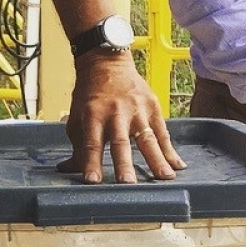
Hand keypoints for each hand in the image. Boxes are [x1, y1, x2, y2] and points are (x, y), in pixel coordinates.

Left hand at [58, 52, 185, 183]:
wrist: (107, 64)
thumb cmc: (90, 96)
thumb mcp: (78, 119)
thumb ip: (77, 147)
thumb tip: (67, 170)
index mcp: (93, 115)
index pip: (91, 143)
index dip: (91, 162)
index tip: (92, 180)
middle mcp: (116, 112)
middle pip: (120, 141)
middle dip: (124, 163)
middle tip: (128, 182)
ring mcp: (137, 109)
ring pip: (147, 138)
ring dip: (156, 159)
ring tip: (164, 178)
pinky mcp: (153, 107)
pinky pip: (163, 132)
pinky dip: (170, 150)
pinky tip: (177, 165)